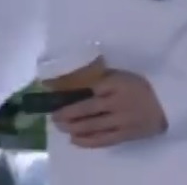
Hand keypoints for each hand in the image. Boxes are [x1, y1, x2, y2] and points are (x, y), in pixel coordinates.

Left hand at [52, 69, 166, 147]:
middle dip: (66, 113)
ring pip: (93, 126)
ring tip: (59, 126)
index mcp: (114, 83)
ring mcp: (121, 120)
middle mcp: (116, 102)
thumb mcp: (117, 75)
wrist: (163, 104)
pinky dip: (88, 141)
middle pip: (86, 108)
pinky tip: (74, 140)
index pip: (86, 88)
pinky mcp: (126, 135)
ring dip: (73, 127)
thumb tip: (67, 80)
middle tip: (52, 115)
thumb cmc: (135, 86)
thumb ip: (96, 77)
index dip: (67, 92)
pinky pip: (104, 140)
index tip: (52, 93)